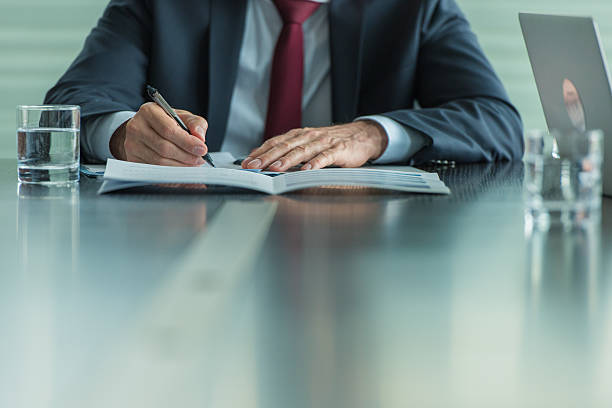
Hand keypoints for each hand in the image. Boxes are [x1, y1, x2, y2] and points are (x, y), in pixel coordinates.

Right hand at [110, 102, 208, 165]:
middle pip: (164, 148)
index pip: (168, 130)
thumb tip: (200, 137)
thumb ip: (195, 123)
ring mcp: (132, 144)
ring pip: (159, 161)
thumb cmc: (166, 122)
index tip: (202, 149)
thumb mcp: (182, 117)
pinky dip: (171, 172)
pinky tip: (181, 169)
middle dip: (186, 156)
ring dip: (180, 165)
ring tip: (193, 164)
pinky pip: (154, 169)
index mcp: (149, 112)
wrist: (145, 129)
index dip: (187, 142)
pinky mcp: (132, 158)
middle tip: (200, 159)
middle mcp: (136, 127)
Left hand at [241, 121, 387, 170]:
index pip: (276, 142)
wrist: (362, 135)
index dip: (261, 152)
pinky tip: (307, 170)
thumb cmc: (333, 142)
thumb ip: (290, 150)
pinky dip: (315, 164)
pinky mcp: (338, 150)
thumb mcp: (309, 143)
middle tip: (255, 166)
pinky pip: (325, 157)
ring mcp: (324, 143)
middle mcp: (309, 136)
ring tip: (275, 168)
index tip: (247, 162)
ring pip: (302, 151)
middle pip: (285, 146)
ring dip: (287, 160)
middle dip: (268, 157)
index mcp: (300, 135)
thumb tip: (266, 159)